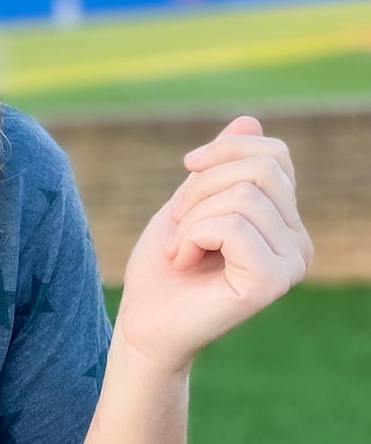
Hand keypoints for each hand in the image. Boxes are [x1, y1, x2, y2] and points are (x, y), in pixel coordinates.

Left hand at [114, 115, 313, 375]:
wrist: (143, 324)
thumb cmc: (163, 268)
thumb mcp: (190, 202)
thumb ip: (221, 167)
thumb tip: (250, 120)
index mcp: (285, 222)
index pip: (273, 154)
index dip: (221, 154)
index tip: (186, 179)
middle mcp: (299, 242)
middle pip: (259, 169)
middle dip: (200, 188)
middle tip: (180, 227)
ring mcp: (291, 263)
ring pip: (242, 196)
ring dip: (191, 219)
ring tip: (182, 251)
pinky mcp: (271, 281)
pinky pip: (232, 225)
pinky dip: (193, 236)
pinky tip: (186, 263)